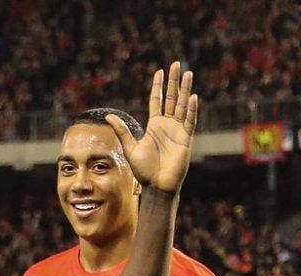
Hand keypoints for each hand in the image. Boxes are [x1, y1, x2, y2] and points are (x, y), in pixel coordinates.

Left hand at [106, 61, 197, 192]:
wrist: (156, 186)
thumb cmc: (143, 170)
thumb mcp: (130, 147)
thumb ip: (122, 130)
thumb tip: (108, 116)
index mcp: (154, 126)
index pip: (157, 100)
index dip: (158, 86)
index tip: (159, 71)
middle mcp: (167, 125)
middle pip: (171, 98)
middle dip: (174, 81)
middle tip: (177, 64)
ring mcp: (178, 131)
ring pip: (182, 105)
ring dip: (185, 90)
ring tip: (188, 74)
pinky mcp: (185, 139)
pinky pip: (189, 121)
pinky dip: (191, 110)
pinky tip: (192, 97)